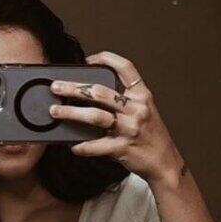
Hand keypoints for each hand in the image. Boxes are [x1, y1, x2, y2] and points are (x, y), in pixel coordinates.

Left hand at [50, 51, 185, 183]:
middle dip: (74, 88)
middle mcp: (137, 109)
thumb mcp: (145, 111)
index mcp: (142, 96)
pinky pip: (96, 145)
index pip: (125, 68)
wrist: (165, 163)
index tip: (89, 60)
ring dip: (71, 113)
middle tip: (56, 87)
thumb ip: (125, 100)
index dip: (107, 59)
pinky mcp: (122, 148)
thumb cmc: (151, 136)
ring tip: (55, 111)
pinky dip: (81, 145)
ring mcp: (130, 128)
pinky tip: (72, 145)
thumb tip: (91, 93)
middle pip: (100, 92)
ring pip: (95, 116)